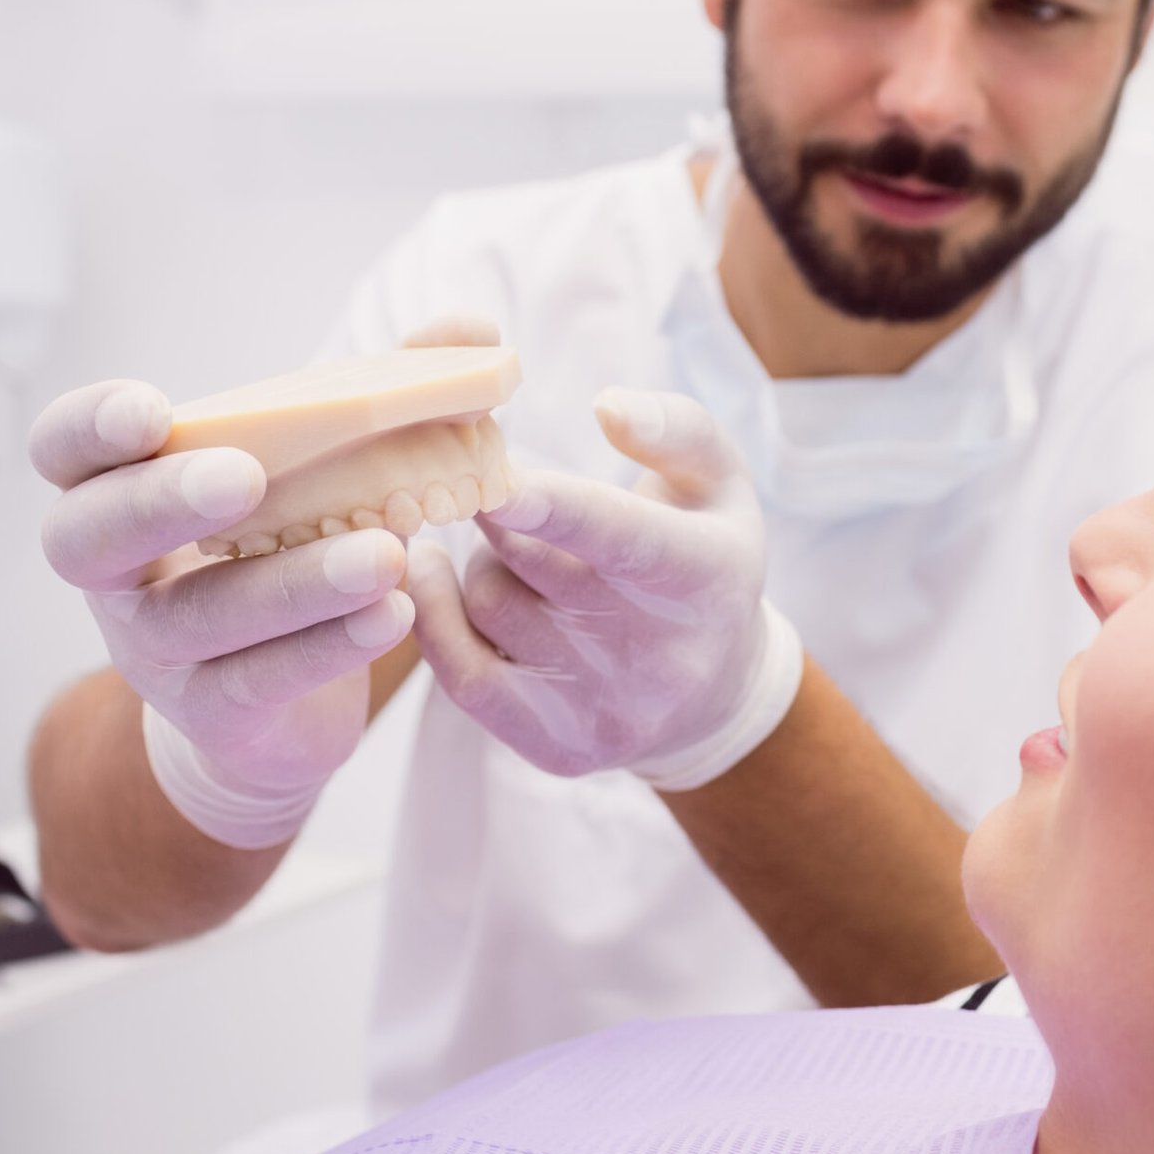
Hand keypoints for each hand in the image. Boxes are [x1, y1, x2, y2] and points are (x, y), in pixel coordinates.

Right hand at [30, 378, 413, 829]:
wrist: (276, 710)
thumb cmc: (289, 549)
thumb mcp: (326, 468)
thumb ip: (388, 392)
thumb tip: (471, 328)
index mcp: (124, 490)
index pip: (66, 451)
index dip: (90, 427)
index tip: (150, 410)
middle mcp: (119, 574)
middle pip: (91, 538)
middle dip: (160, 502)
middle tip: (242, 478)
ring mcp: (157, 652)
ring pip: (198, 617)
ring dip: (291, 584)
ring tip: (384, 555)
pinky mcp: (214, 715)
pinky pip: (260, 681)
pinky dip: (328, 645)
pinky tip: (393, 615)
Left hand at [406, 389, 802, 787]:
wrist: (715, 693)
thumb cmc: (703, 556)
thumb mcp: (721, 481)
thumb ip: (675, 429)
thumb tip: (607, 406)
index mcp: (705, 574)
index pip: (621, 538)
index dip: (555, 508)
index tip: (495, 478)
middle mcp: (661, 656)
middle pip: (531, 562)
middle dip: (499, 510)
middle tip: (498, 487)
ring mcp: (607, 710)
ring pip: (490, 605)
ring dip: (485, 563)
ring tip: (519, 555)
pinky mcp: (558, 748)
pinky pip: (462, 677)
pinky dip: (435, 619)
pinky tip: (433, 577)